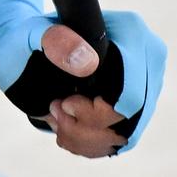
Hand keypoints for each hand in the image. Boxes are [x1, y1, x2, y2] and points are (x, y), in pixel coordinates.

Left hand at [0, 3, 167, 156]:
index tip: (63, 104)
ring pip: (127, 135)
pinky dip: (89, 144)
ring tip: (56, 119)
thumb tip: (88, 63)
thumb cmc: (30, 34)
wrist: (29, 43)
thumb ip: (57, 41)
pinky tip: (66, 129)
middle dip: (87, 128)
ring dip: (85, 138)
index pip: (132, 94)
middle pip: (132, 118)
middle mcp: (147, 58)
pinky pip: (121, 140)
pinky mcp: (134, 106)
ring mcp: (144, 84)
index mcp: (132, 32)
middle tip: (54, 112)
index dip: (97, 113)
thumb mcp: (34, 33)